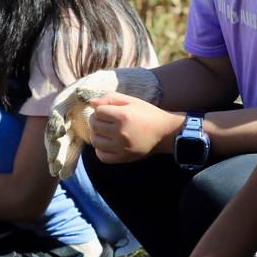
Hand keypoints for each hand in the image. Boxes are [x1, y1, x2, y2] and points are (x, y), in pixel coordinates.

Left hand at [44, 68, 162, 177]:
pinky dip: (100, 150)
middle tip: (104, 120)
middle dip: (96, 121)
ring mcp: (121, 147)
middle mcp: (121, 132)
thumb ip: (111, 98)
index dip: (101, 110)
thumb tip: (91, 103)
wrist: (165, 133)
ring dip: (97, 135)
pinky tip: (106, 144)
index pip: (98, 112)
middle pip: (94, 126)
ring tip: (105, 131)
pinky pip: (102, 156)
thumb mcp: (132, 101)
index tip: (108, 111)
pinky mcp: (123, 158)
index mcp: (123, 116)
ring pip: (95, 141)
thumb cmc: (148, 114)